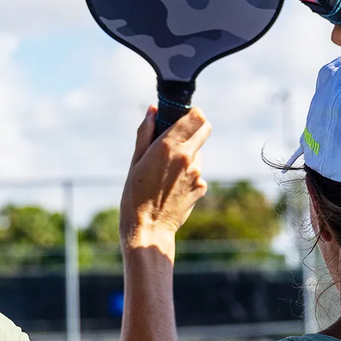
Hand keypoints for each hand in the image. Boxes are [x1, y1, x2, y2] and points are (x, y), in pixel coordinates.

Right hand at [120, 106, 210, 251]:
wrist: (148, 229)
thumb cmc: (134, 195)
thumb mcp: (135, 161)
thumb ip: (145, 133)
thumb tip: (153, 110)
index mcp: (169, 146)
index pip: (195, 116)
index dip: (191, 114)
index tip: (183, 117)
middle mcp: (187, 156)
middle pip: (205, 129)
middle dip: (195, 129)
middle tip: (179, 138)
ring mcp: (197, 173)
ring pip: (199, 153)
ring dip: (189, 155)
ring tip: (168, 172)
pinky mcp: (201, 188)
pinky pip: (197, 174)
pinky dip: (189, 176)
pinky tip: (173, 188)